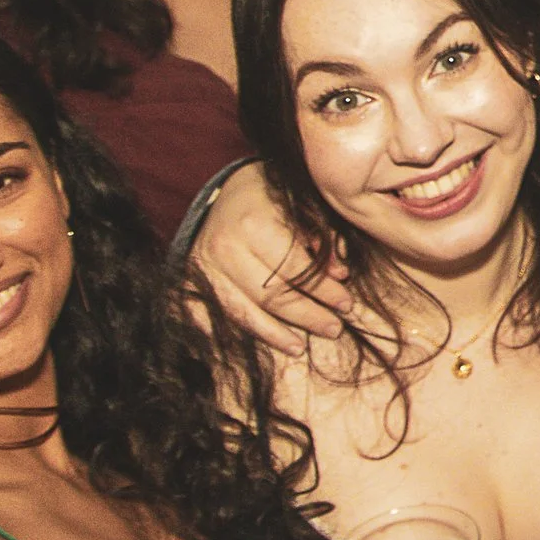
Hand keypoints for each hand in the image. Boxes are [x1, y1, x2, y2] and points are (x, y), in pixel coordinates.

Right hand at [192, 162, 350, 352]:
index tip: (347, 304)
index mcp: (255, 224)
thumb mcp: (304, 206)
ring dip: (274, 334)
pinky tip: (257, 341)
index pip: (296, 270)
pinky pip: (209, 316)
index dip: (324, 291)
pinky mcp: (192, 280)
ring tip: (299, 348)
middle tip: (334, 328)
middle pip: (270, 296)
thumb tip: (340, 275)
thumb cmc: (273, 197)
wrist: (228, 190)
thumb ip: (323, 240)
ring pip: (242, 312)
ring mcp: (204, 267)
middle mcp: (225, 248)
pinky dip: (234, 330)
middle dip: (306, 315)